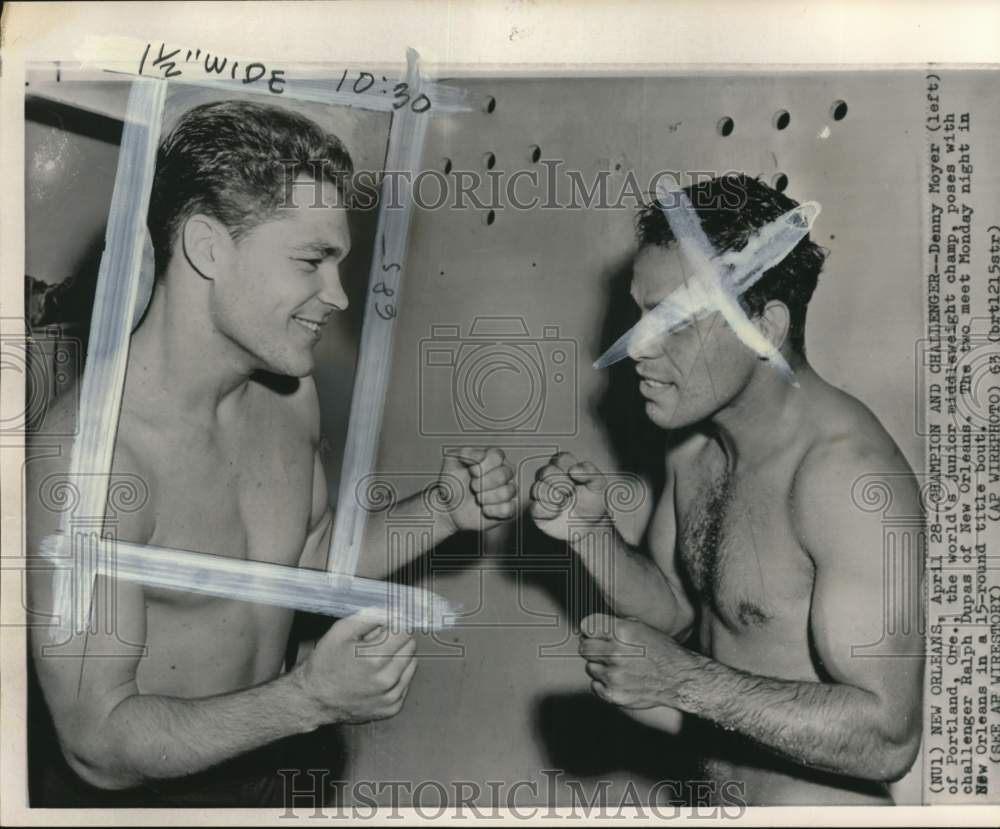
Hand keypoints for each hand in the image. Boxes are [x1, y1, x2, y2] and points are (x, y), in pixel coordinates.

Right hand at [294, 612, 416, 724]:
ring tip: (374, 662)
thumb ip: (369, 617)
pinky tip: (377, 676)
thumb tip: (391, 611)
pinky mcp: (392, 708)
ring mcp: (391, 696)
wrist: (314, 700)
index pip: (404, 631)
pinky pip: (405, 683)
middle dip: (395, 641)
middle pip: (410, 646)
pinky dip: (395, 676)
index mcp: (374, 659)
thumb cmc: (324, 665)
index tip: (384, 626)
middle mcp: (386, 680)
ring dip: (397, 658)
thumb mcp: (340, 632)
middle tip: (374, 645)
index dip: (393, 625)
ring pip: (411, 664)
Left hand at [436, 447, 517, 532]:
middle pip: (504, 474)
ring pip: (508, 492)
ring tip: (477, 498)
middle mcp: (503, 473)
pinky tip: (483, 509)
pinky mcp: (507, 509)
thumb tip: (481, 455)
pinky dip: (492, 510)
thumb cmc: (452, 483)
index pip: (497, 456)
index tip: (471, 471)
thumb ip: (465, 453)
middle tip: (472, 486)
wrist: (449, 507)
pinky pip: (508, 509)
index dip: (483, 465)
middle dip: (483, 482)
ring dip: (487, 497)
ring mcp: (507, 491)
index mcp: (491, 459)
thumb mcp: (452, 462)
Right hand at [529, 452, 609, 541]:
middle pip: (546, 471)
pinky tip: (557, 513)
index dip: (569, 469)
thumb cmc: (592, 502)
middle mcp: (550, 479)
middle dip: (562, 483)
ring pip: (537, 488)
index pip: (560, 459)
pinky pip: (534, 507)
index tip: (579, 479)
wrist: (590, 525)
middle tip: (572, 492)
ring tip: (565, 504)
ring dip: (554, 497)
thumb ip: (590, 472)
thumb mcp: (598, 485)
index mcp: (564, 468)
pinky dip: (548, 510)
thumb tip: (573, 469)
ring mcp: (542, 495)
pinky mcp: (537, 511)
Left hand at [578, 613, 693, 709]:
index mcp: (622, 632)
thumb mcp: (641, 627)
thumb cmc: (662, 651)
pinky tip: (618, 679)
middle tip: (605, 651)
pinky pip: (595, 686)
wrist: (680, 678)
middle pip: (584, 647)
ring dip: (600, 667)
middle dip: (592, 648)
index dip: (590, 630)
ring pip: (589, 667)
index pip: (587, 626)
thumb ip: (616, 625)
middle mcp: (615, 652)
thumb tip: (592, 626)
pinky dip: (603, 684)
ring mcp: (613, 675)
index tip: (593, 634)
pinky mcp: (613, 694)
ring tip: (617, 667)